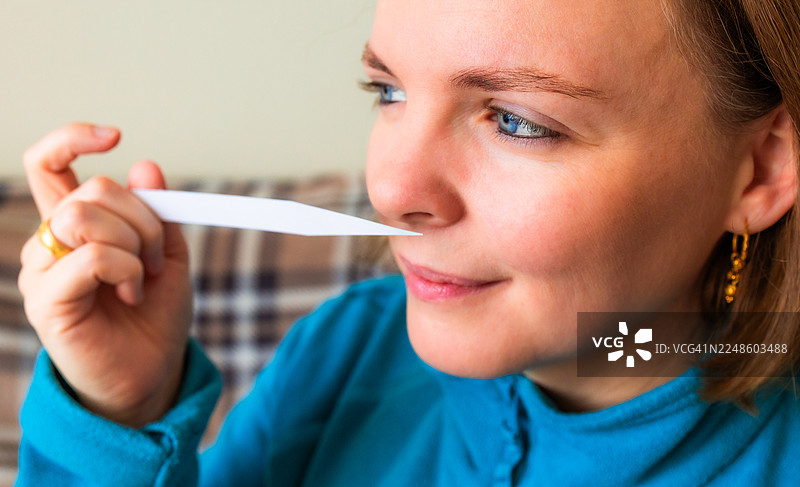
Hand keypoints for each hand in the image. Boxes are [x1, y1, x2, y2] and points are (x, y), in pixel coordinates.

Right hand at [18, 122, 192, 427]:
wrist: (151, 370)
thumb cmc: (153, 315)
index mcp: (74, 225)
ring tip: (143, 278)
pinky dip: (126, 268)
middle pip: (90, 190)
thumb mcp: (166, 254)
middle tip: (156, 256)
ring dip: (134, 243)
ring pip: (85, 217)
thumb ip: (156, 212)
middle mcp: (49, 242)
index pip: (48, 164)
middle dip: (141, 217)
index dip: (72, 138)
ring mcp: (42, 271)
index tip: (114, 135)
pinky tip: (131, 294)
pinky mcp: (47, 300)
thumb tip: (145, 165)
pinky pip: (91, 256)